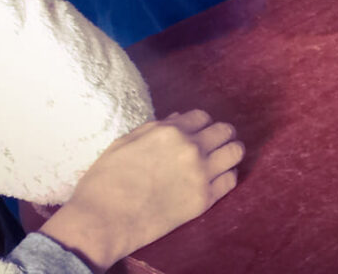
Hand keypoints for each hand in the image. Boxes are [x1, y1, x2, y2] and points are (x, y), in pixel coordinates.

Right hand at [39, 110, 243, 270]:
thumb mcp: (125, 142)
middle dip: (220, 134)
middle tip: (215, 144)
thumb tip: (178, 119)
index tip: (197, 133)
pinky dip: (227, 175)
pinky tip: (218, 178)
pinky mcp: (204, 200)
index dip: (199, 125)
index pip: (202, 117)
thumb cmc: (106, 180)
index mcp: (170, 131)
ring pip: (235, 152)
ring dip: (230, 151)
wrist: (102, 220)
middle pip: (224, 131)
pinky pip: (231, 180)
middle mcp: (191, 149)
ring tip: (222, 158)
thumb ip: (156, 128)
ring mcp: (200, 174)